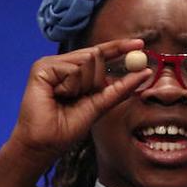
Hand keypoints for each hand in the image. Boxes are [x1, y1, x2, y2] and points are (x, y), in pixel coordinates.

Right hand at [0, 39, 149, 186]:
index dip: (119, 47)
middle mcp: (63, 64)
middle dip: (95, 80)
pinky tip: (56, 95)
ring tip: (65, 99)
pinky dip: (70, 86)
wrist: (45, 143)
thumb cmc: (67, 127)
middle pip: (96, 55)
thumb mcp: (101, 104)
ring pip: (86, 60)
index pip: (100, 53)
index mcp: (76, 72)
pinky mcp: (42, 68)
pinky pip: (72, 69)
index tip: (140, 43)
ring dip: (82, 86)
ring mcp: (51, 64)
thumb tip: (145, 72)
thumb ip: (121, 87)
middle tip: (79, 98)